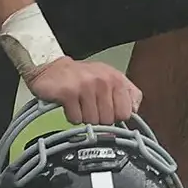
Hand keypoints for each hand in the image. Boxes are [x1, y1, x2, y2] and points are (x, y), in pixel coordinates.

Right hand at [27, 57, 141, 124]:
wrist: (52, 67)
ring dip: (84, 117)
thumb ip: (128, 92)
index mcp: (116, 78)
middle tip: (89, 105)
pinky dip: (72, 116)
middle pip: (108, 120)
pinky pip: (76, 119)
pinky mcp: (69, 93)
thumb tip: (135, 110)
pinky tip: (70, 105)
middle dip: (98, 118)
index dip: (115, 116)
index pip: (126, 112)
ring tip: (79, 104)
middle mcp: (103, 80)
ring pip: (92, 121)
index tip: (107, 110)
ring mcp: (86, 86)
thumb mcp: (109, 78)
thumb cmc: (81, 76)